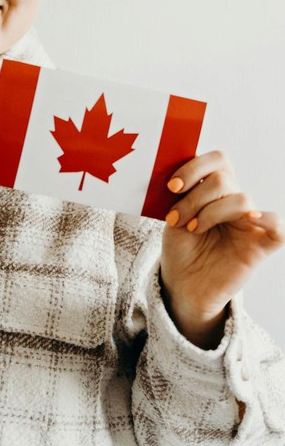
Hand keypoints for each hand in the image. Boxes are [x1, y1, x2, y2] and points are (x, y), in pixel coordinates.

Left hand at [160, 150, 283, 348]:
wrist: (184, 285)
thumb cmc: (181, 248)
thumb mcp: (175, 216)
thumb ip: (182, 195)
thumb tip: (179, 174)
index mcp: (215, 189)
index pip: (218, 160)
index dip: (195, 167)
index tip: (172, 186)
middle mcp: (234, 202)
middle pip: (224, 180)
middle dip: (194, 198)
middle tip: (176, 218)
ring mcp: (248, 223)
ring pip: (242, 200)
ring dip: (210, 212)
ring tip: (193, 228)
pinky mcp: (259, 246)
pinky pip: (278, 228)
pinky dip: (268, 219)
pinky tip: (249, 220)